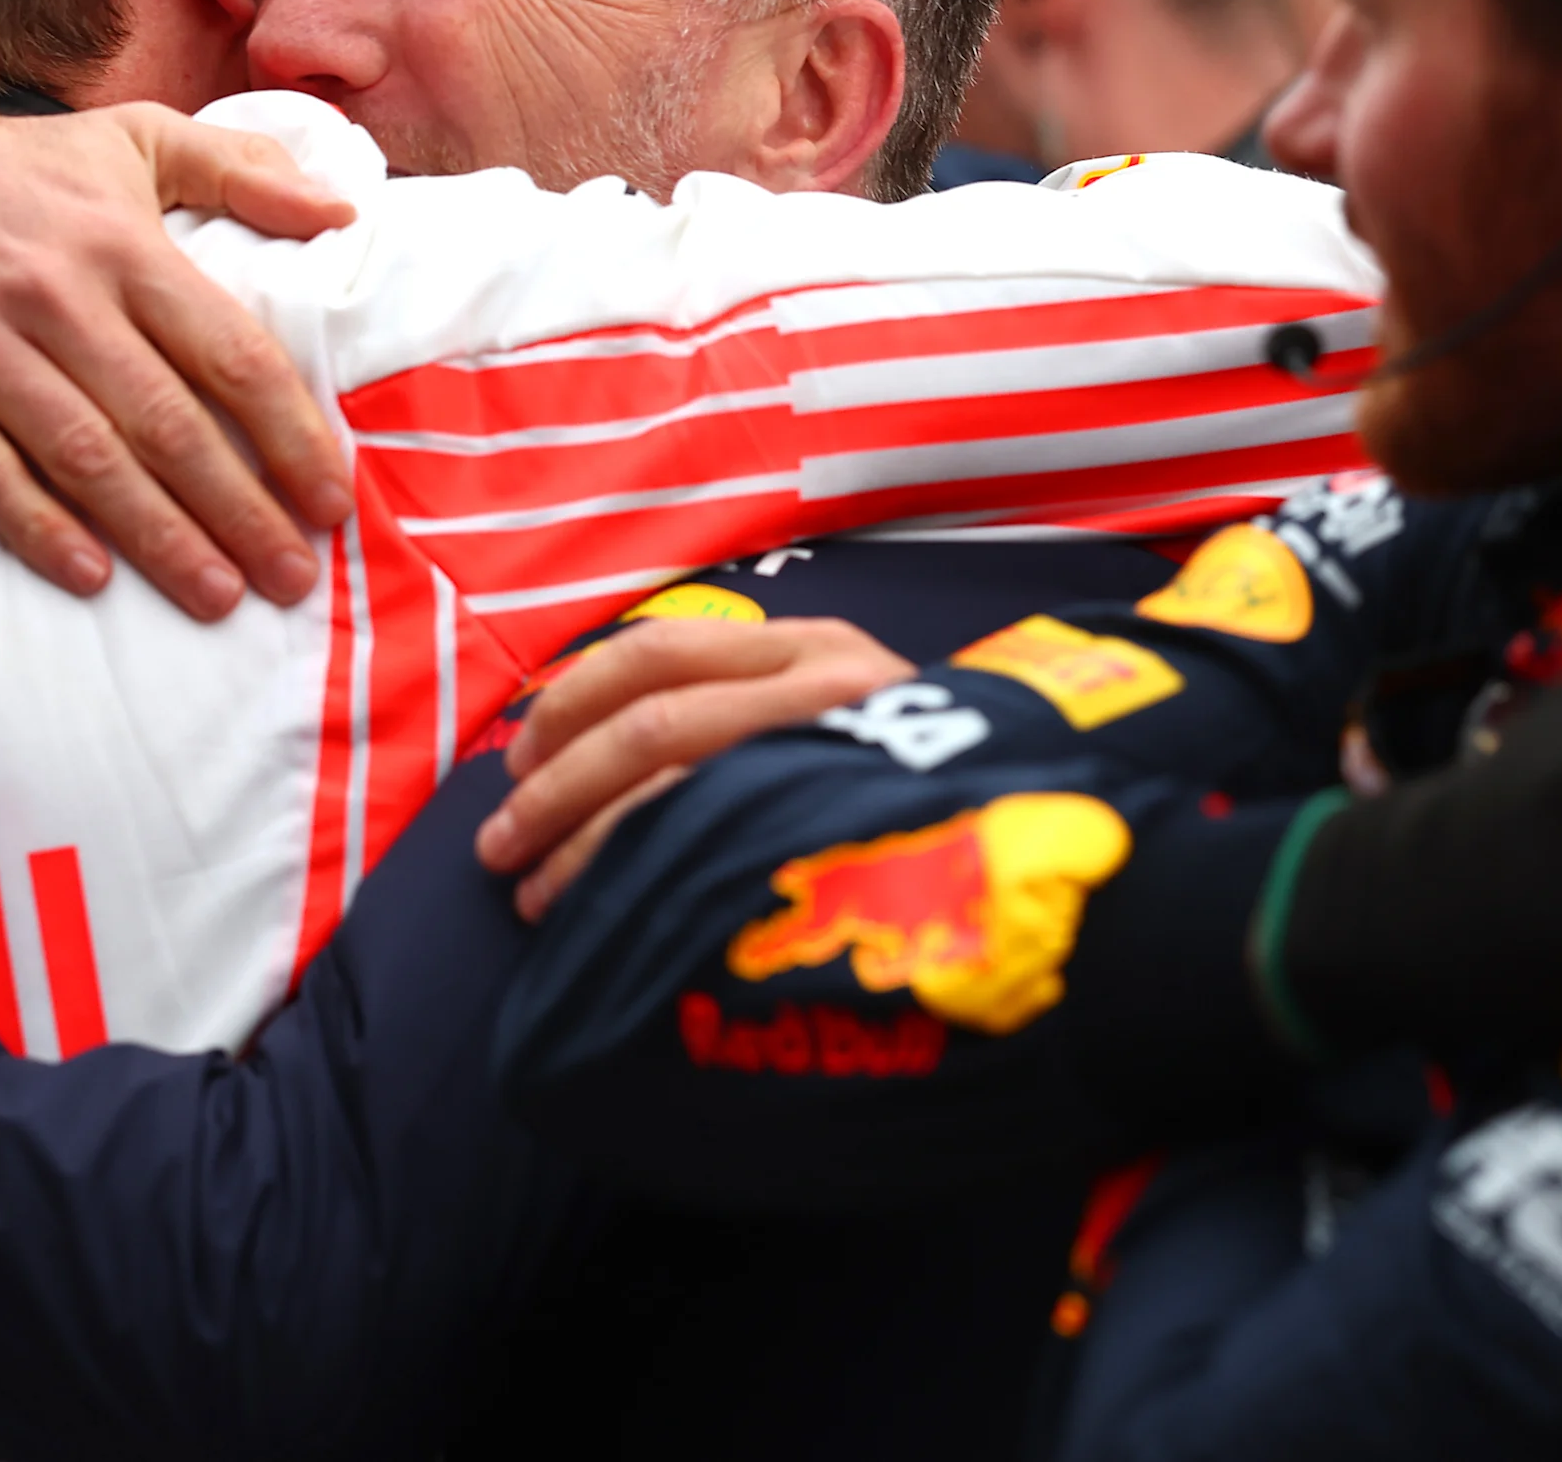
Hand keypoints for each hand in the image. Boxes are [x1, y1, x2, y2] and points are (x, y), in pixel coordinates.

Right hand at [0, 66, 357, 621]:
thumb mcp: (134, 141)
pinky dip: (37, 527)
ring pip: (84, 457)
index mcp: (124, 245)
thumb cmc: (17, 170)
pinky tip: (91, 576)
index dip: (289, 434)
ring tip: (217, 595)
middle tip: (291, 577)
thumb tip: (341, 214)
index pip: (228, 352)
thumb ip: (241, 171)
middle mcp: (57, 297)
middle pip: (166, 422)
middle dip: (238, 509)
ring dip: (157, 536)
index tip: (332, 501)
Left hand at [479, 617, 915, 921]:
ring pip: (670, 774)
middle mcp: (829, 680)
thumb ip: (754, 731)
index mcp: (814, 646)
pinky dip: (638, 873)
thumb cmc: (929, 810)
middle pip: (650, 714)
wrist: (1063, 861)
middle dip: (554, 784)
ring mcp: (844, 749)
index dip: (570, 703)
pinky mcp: (849, 819)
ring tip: (532, 897)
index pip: (660, 648)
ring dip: (579, 840)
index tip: (519, 760)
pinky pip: (712, 836)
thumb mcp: (846, 738)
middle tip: (498, 846)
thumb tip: (609, 775)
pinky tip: (607, 916)